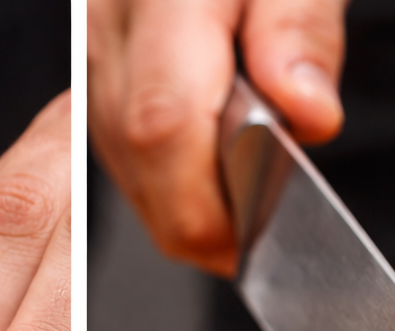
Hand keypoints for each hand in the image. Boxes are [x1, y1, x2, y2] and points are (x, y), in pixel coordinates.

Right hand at [87, 0, 347, 275]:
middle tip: (257, 234)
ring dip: (183, 203)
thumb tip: (306, 115)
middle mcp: (107, 32)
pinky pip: (117, 151)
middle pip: (137, 162)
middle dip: (199, 219)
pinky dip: (166, 177)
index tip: (258, 236)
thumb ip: (302, 30)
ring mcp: (87, 58)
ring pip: (121, 168)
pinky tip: (209, 165)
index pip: (164, 126)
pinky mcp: (87, 77)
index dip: (210, 202)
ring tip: (243, 194)